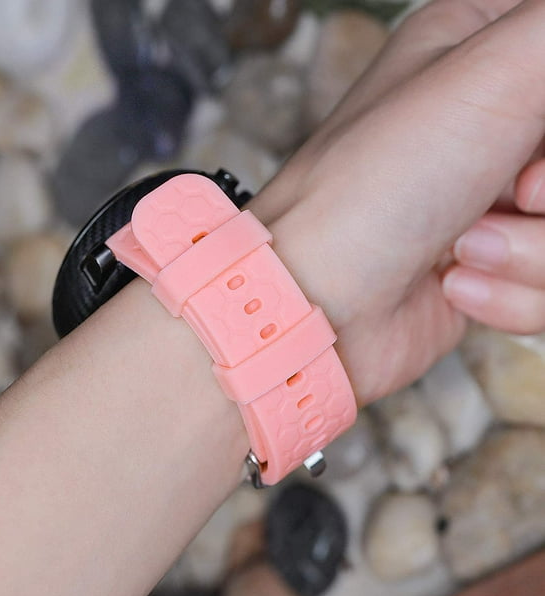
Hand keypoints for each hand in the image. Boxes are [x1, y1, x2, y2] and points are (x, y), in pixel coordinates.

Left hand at [248, 0, 544, 405]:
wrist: (318, 300)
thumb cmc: (372, 187)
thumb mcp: (488, 72)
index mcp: (476, 51)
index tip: (536, 133)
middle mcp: (482, 127)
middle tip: (517, 194)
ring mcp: (485, 201)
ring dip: (529, 252)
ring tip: (462, 248)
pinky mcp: (486, 267)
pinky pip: (544, 288)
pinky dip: (509, 295)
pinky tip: (453, 284)